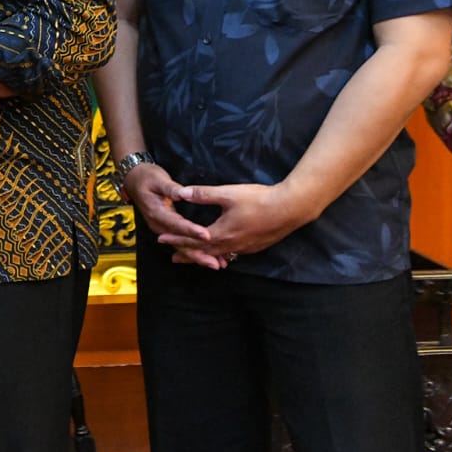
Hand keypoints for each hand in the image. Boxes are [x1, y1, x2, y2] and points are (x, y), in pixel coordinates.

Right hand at [124, 164, 222, 268]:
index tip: (207, 236)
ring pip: (179, 246)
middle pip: (178, 242)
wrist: (135, 180)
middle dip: (197, 253)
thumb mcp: (158, 179)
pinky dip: (193, 251)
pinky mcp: (166, 229)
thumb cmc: (147, 177)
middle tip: (215, 262)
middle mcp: (158, 224)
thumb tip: (182, 194)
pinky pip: (180, 243)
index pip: (176, 224)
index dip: (191, 231)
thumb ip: (170, 188)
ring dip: (197, 256)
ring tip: (216, 263)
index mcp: (156, 212)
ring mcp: (161, 228)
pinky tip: (207, 257)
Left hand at [159, 182, 311, 263]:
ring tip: (196, 259)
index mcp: (222, 233)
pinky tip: (223, 253)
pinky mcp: (256, 246)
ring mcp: (246, 247)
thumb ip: (204, 194)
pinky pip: (234, 254)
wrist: (290, 209)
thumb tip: (181, 193)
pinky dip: (222, 255)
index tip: (161, 240)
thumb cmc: (258, 200)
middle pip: (205, 252)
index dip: (176, 240)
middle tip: (174, 259)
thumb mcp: (228, 193)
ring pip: (220, 255)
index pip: (193, 240)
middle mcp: (232, 244)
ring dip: (206, 256)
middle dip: (188, 254)